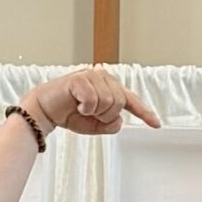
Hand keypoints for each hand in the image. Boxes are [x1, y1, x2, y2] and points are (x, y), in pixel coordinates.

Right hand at [25, 68, 159, 136]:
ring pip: (108, 102)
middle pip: (119, 103)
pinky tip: (77, 105)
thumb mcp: (94, 126)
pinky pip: (93, 100)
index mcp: (108, 87)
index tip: (156, 124)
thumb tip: (120, 120)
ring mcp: (92, 75)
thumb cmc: (68, 114)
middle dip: (105, 115)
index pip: (130, 100)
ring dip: (94, 112)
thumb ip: (110, 125)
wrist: (45, 111)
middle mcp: (103, 77)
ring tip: (82, 109)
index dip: (144, 113)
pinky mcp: (80, 78)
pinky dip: (86, 108)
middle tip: (89, 114)